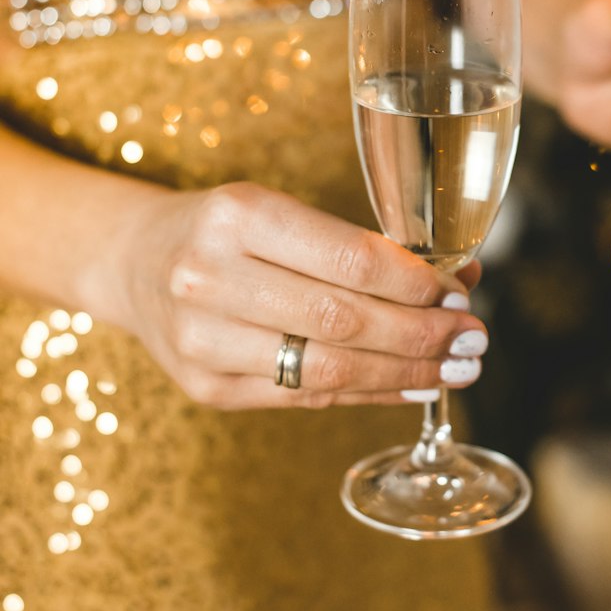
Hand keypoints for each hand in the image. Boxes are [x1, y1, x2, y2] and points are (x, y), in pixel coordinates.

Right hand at [113, 182, 487, 410]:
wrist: (136, 262)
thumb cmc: (228, 231)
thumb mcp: (282, 212)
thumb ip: (362, 246)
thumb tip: (459, 278)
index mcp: (237, 216)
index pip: (348, 259)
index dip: (414, 284)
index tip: (457, 292)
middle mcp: (209, 277)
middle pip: (342, 320)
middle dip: (421, 333)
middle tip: (474, 337)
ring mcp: (202, 340)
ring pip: (327, 368)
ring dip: (405, 372)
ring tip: (456, 368)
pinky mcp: (207, 389)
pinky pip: (305, 398)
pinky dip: (368, 393)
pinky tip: (410, 385)